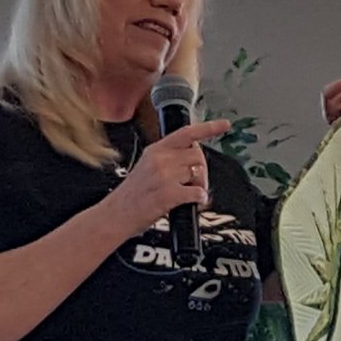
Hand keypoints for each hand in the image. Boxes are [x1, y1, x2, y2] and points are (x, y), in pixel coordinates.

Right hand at [105, 119, 230, 235]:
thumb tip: (194, 159)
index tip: (225, 125)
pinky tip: (191, 203)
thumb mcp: (148, 166)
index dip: (209, 128)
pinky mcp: (169, 193)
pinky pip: (198, 193)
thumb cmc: (133, 195)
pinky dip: (199, 199)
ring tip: (187, 194)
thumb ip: (170, 158)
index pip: (187, 133)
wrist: (116, 215)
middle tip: (197, 183)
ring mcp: (164, 175)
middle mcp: (160, 159)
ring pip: (198, 174)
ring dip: (199, 186)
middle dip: (203, 169)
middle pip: (198, 155)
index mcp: (156, 150)